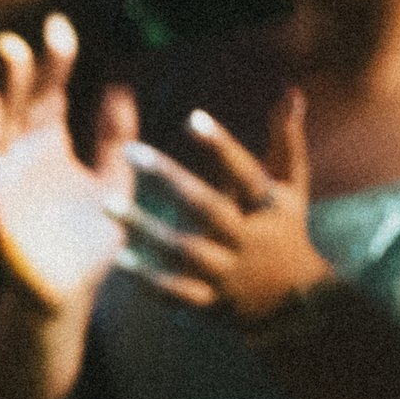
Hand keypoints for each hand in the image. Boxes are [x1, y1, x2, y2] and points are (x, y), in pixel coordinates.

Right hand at [0, 14, 135, 312]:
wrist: (66, 294)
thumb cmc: (89, 242)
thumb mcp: (114, 182)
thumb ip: (117, 139)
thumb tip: (122, 89)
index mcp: (51, 144)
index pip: (52, 91)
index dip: (57, 59)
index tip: (64, 25)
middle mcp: (23, 152)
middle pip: (24, 97)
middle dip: (31, 63)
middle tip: (44, 29)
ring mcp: (4, 173)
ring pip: (0, 119)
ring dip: (4, 86)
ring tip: (13, 52)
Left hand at [110, 92, 332, 325]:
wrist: (295, 306)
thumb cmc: (286, 231)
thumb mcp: (291, 188)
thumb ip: (285, 141)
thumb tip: (291, 92)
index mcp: (268, 206)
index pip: (245, 171)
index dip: (221, 146)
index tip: (191, 117)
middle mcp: (247, 238)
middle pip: (207, 206)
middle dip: (170, 179)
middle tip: (129, 150)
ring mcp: (227, 272)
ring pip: (183, 250)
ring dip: (145, 227)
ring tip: (105, 202)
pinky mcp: (209, 302)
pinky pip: (175, 292)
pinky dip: (147, 278)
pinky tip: (117, 256)